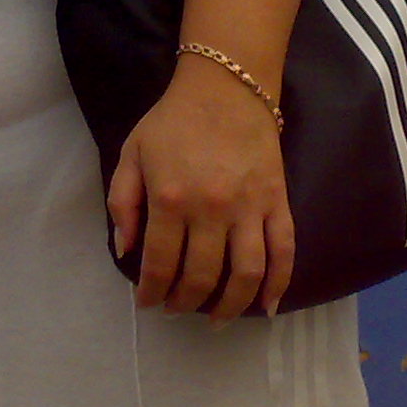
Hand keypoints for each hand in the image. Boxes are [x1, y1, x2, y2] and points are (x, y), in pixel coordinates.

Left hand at [106, 59, 293, 321]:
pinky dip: (279, 285)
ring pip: (245, 275)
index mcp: (170, 198)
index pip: (160, 264)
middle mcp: (211, 209)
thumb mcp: (132, 154)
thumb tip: (124, 252)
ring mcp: (249, 207)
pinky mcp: (277, 202)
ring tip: (217, 320)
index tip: (148, 303)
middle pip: (202, 277)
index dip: (152, 292)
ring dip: (231, 307)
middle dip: (185, 302)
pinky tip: (267, 307)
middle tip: (176, 309)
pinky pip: (284, 251)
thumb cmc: (173, 121)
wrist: (226, 87)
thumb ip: (122, 203)